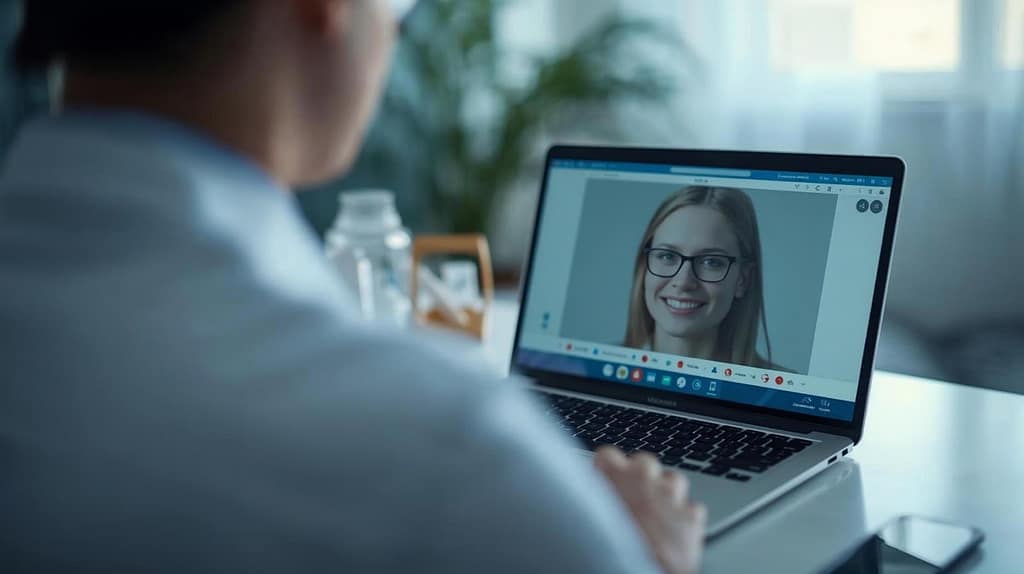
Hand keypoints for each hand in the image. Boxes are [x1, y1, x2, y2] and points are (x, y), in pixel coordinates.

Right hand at [594, 446, 706, 573]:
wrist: (636, 572)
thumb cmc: (607, 551)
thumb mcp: (588, 517)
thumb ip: (593, 497)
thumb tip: (590, 494)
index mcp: (613, 473)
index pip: (608, 455)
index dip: (608, 469)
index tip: (608, 479)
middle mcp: (644, 476)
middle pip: (644, 463)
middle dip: (641, 479)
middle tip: (633, 500)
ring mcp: (671, 494)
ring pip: (673, 480)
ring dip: (666, 494)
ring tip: (656, 516)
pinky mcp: (691, 515)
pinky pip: (691, 508)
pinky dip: (684, 518)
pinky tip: (673, 531)